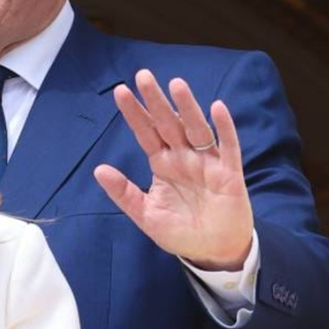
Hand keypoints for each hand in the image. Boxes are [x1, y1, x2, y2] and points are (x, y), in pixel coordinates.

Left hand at [94, 69, 253, 270]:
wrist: (213, 252)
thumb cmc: (180, 232)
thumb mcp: (145, 214)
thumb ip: (123, 193)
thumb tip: (98, 170)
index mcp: (162, 164)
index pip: (145, 132)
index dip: (134, 113)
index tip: (120, 91)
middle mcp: (183, 157)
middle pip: (168, 123)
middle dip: (156, 100)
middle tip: (143, 75)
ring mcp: (207, 163)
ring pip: (196, 128)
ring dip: (187, 107)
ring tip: (176, 84)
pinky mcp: (229, 174)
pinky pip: (228, 146)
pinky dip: (224, 128)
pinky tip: (217, 108)